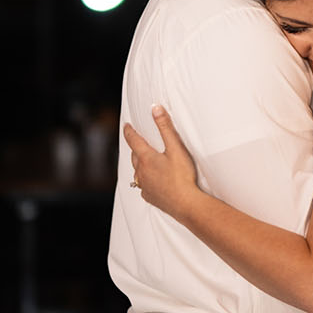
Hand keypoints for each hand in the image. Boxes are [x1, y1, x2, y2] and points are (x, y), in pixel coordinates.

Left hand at [123, 107, 199, 221]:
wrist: (186, 204)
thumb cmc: (182, 176)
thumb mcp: (175, 148)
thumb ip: (165, 127)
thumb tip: (155, 109)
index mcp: (146, 158)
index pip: (133, 140)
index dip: (129, 131)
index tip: (126, 126)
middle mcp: (140, 172)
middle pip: (134, 156)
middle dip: (136, 148)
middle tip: (138, 142)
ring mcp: (144, 186)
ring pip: (137, 172)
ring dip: (140, 165)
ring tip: (145, 162)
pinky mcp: (149, 197)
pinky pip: (143, 186)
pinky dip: (146, 180)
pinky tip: (153, 182)